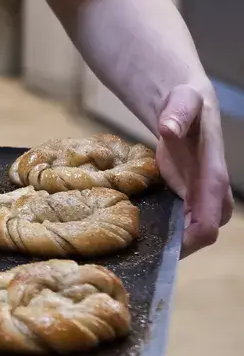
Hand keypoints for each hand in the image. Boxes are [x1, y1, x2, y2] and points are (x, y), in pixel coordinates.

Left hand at [156, 83, 233, 255]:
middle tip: (151, 254)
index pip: (212, 215)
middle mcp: (210, 187)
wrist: (185, 102)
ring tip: (143, 250)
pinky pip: (182, 217)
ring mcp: (198, 191)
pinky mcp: (185, 190)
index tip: (171, 246)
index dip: (195, 235)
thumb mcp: (182, 101)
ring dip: (175, 239)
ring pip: (195, 227)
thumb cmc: (186, 101)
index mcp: (213, 172)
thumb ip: (177, 114)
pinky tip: (142, 232)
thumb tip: (167, 129)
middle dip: (184, 245)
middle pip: (206, 229)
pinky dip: (168, 227)